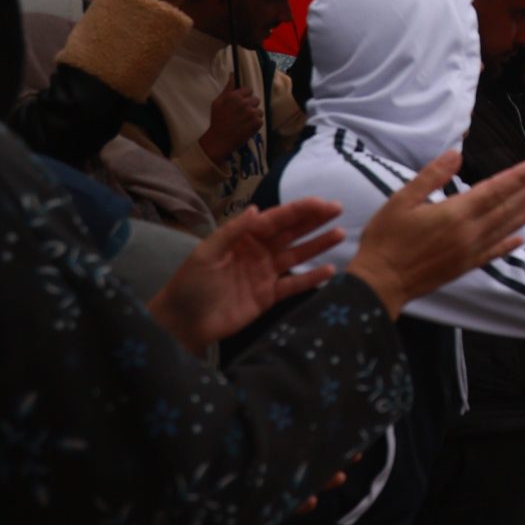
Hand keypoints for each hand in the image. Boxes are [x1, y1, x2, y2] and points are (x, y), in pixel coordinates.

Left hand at [148, 198, 347, 349]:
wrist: (184, 322)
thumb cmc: (190, 284)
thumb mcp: (208, 253)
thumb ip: (233, 231)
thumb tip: (257, 209)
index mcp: (243, 237)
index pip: (275, 220)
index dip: (298, 210)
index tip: (321, 202)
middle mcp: (257, 252)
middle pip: (290, 233)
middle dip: (313, 221)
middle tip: (338, 208)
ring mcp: (265, 274)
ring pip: (296, 255)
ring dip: (318, 245)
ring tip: (340, 234)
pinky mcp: (268, 297)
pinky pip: (294, 284)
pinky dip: (311, 278)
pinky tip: (330, 270)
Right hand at [200, 86, 264, 161]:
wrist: (220, 139)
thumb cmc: (217, 120)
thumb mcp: (218, 102)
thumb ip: (227, 88)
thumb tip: (233, 74)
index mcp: (235, 97)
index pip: (248, 90)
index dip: (244, 96)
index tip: (240, 103)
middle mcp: (245, 103)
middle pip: (256, 99)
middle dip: (250, 105)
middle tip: (242, 113)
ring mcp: (252, 114)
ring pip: (259, 110)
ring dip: (254, 115)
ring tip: (244, 121)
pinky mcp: (257, 123)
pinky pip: (260, 119)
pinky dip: (255, 123)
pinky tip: (247, 127)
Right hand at [346, 150, 524, 316]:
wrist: (380, 282)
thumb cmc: (386, 238)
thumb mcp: (402, 199)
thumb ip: (432, 176)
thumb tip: (455, 155)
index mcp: (455, 213)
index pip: (494, 190)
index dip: (516, 177)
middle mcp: (469, 233)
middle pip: (506, 208)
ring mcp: (469, 252)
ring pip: (505, 229)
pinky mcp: (465, 267)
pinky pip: (493, 253)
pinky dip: (509, 244)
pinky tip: (520, 239)